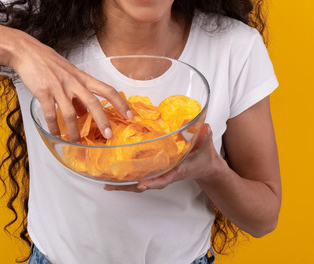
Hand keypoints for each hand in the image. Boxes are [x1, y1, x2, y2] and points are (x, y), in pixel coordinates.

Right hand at [8, 31, 131, 140]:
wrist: (26, 51)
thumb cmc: (47, 62)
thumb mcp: (69, 74)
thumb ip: (78, 92)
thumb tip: (83, 112)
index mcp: (82, 77)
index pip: (107, 89)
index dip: (120, 103)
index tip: (129, 115)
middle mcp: (73, 82)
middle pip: (93, 102)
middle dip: (102, 120)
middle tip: (108, 135)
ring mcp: (59, 87)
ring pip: (70, 113)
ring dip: (74, 130)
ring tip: (76, 142)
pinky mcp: (44, 92)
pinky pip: (50, 114)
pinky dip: (54, 127)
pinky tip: (55, 134)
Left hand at [104, 124, 224, 191]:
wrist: (205, 167)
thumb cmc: (204, 158)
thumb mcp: (206, 146)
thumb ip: (204, 137)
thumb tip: (204, 127)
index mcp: (177, 170)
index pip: (164, 178)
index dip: (152, 182)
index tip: (141, 183)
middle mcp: (166, 174)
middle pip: (145, 184)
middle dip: (128, 186)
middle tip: (111, 185)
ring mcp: (160, 174)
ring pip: (140, 183)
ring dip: (124, 185)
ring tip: (106, 184)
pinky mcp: (156, 171)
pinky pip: (141, 176)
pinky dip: (128, 178)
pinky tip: (114, 177)